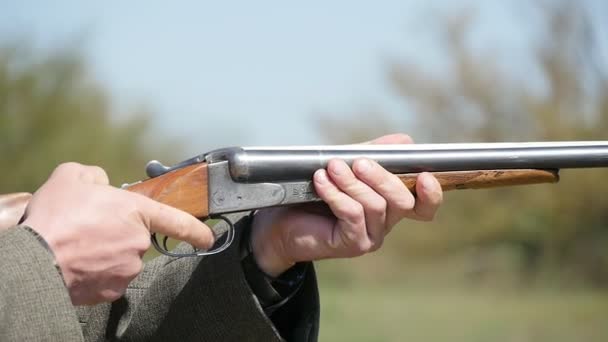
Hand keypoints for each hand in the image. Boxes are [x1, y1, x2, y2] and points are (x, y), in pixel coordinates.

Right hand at [22, 162, 213, 304]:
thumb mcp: (72, 177)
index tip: (209, 237)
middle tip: (89, 228)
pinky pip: (109, 278)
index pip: (178, 221)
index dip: (197, 230)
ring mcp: (128, 269)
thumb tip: (102, 184)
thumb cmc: (55, 217)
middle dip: (118, 233)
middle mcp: (139, 243)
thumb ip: (95, 175)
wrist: (35, 260)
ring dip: (106, 253)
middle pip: (136, 237)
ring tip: (78, 245)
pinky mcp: (113, 291)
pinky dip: (97, 272)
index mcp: (137, 212)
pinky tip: (77, 263)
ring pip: (122, 258)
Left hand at [251, 134, 442, 276]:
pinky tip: (321, 181)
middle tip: (359, 162)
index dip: (431, 193)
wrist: (279, 221)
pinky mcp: (352, 244)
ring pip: (375, 206)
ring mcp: (370, 236)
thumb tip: (405, 141)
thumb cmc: (313, 193)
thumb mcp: (346, 167)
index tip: (425, 176)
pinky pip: (352, 215)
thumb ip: (373, 155)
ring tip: (332, 167)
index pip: (424, 206)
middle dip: (382, 177)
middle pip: (402, 201)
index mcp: (390, 204)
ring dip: (352, 182)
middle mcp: (385, 222)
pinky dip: (336, 194)